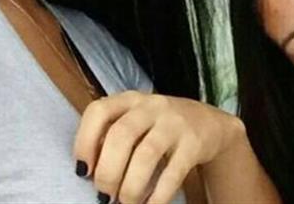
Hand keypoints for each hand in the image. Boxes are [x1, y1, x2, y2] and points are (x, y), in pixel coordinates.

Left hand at [73, 91, 243, 203]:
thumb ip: (112, 135)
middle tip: (104, 195)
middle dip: (108, 171)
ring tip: (126, 202)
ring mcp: (175, 122)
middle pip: (121, 135)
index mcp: (130, 99)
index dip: (84, 141)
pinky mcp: (194, 143)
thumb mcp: (136, 120)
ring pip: (146, 155)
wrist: (211, 124)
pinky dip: (158, 195)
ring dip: (131, 186)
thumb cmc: (161, 127)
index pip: (99, 111)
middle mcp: (152, 106)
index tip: (83, 170)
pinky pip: (173, 173)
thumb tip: (87, 170)